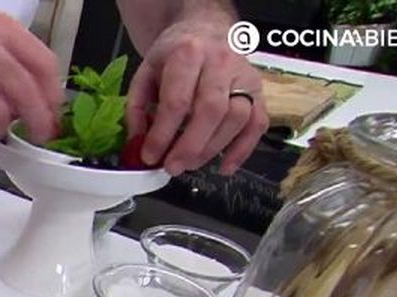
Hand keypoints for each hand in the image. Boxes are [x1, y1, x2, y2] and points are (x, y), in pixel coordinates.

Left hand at [126, 20, 268, 175]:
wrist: (206, 29)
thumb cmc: (176, 55)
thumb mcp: (146, 72)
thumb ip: (137, 108)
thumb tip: (137, 145)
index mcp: (188, 54)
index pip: (177, 100)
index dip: (162, 134)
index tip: (150, 156)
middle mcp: (220, 62)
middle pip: (211, 110)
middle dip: (190, 145)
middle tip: (173, 167)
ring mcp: (244, 76)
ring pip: (236, 118)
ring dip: (212, 149)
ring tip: (190, 164)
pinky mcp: (259, 91)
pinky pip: (257, 124)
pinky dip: (243, 150)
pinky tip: (224, 167)